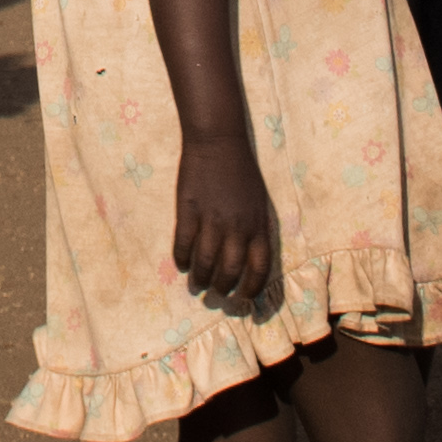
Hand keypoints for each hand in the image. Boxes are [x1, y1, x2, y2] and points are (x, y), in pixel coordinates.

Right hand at [167, 130, 279, 309]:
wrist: (218, 142)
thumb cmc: (242, 172)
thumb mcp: (260, 203)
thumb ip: (257, 231)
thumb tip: (250, 260)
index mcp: (259, 226)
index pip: (259, 269)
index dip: (251, 289)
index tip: (244, 299)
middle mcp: (237, 227)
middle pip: (230, 271)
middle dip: (222, 289)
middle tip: (215, 295)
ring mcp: (211, 219)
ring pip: (205, 262)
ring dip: (200, 279)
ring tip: (197, 286)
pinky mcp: (188, 211)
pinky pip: (183, 244)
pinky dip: (181, 259)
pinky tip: (181, 265)